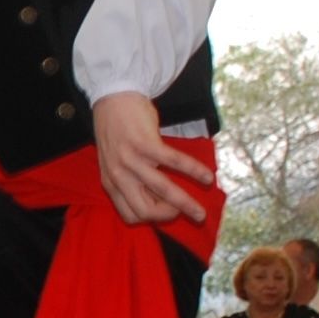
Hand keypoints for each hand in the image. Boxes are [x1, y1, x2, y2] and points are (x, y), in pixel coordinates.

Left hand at [92, 92, 213, 226]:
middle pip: (145, 210)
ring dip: (186, 204)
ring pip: (163, 189)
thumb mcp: (115, 162)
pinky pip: (174, 162)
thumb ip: (131, 181)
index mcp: (111, 183)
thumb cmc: (118, 132)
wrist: (112, 98)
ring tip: (202, 213)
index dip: (153, 219)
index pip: (131, 215)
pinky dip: (194, 171)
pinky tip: (208, 177)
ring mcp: (131, 160)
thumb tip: (159, 200)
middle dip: (171, 217)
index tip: (169, 211)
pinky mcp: (145, 144)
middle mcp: (119, 175)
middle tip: (190, 215)